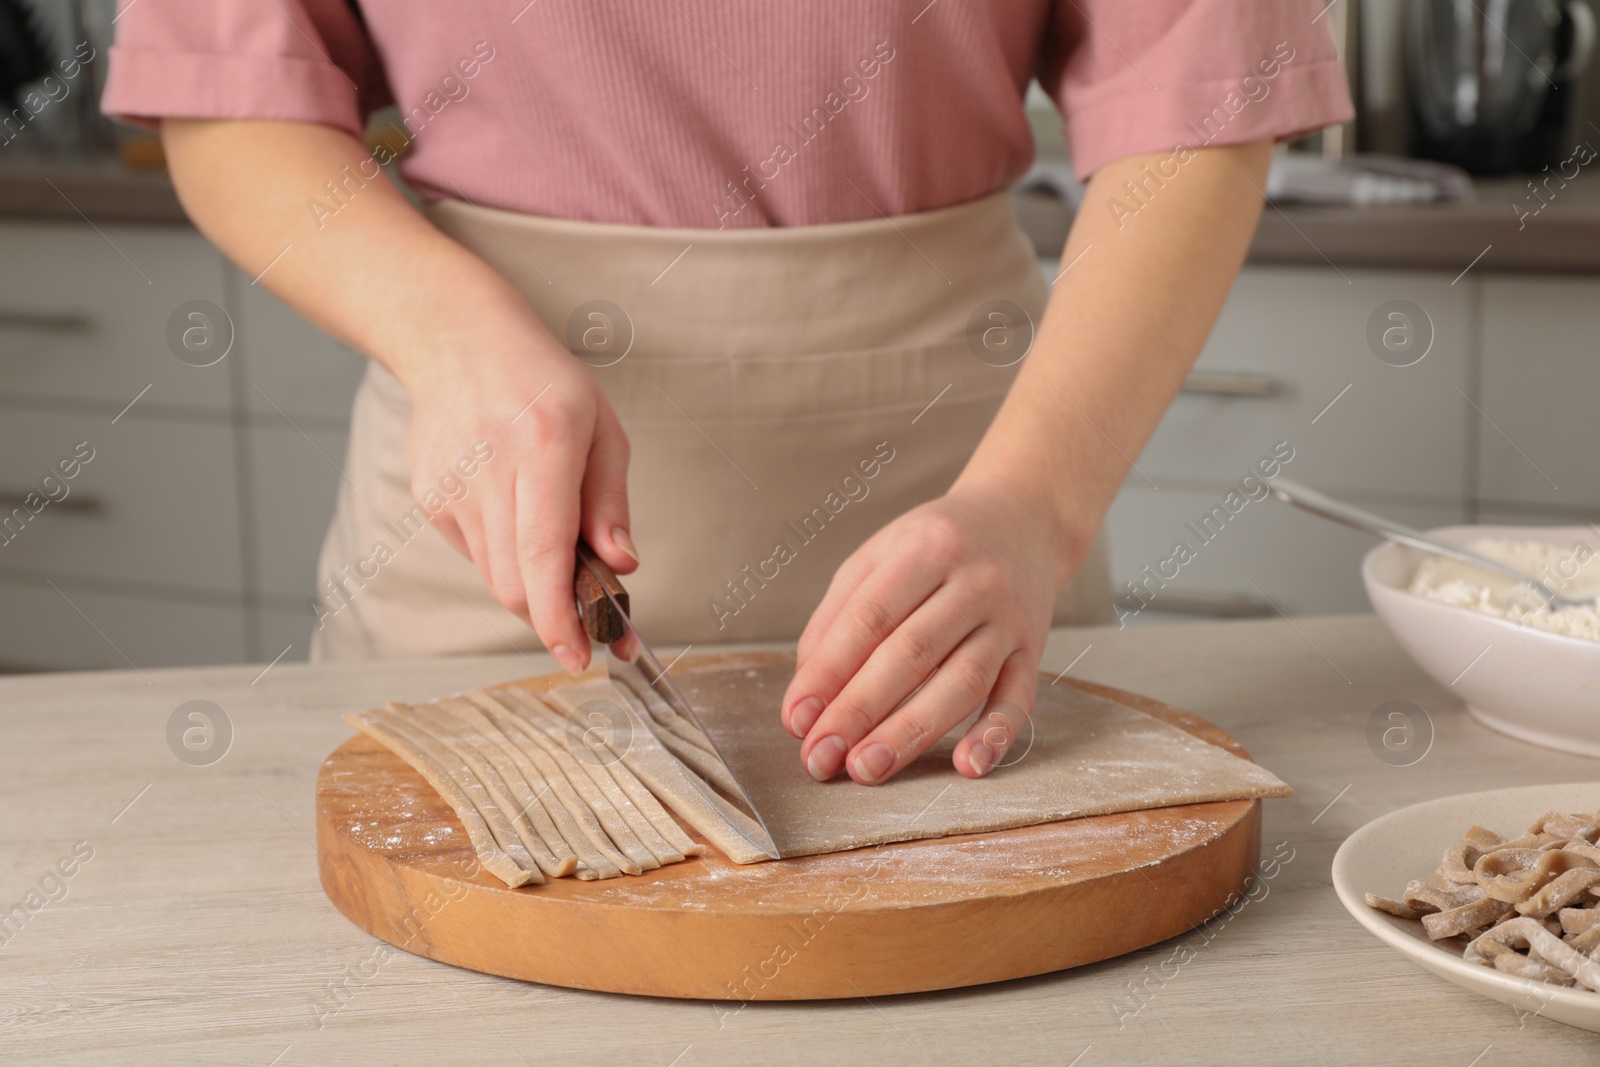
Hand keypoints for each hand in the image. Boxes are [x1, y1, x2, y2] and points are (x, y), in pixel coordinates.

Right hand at [399, 310, 636, 673]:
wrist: (457, 341)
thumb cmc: (543, 383)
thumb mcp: (602, 428)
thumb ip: (611, 502)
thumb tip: (622, 566)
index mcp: (542, 445)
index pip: (543, 552)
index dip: (560, 616)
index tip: (580, 656)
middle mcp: (490, 471)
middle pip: (517, 583)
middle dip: (557, 616)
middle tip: (596, 621)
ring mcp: (452, 489)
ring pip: (497, 578)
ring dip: (536, 587)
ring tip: (563, 553)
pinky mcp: (432, 502)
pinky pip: (479, 556)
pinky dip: (509, 557)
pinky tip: (518, 514)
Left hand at [780, 482, 1071, 785]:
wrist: (1025, 519)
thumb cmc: (938, 544)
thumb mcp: (881, 554)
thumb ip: (839, 614)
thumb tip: (808, 688)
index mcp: (926, 548)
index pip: (870, 617)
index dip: (829, 670)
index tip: (797, 717)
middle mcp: (974, 582)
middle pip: (912, 654)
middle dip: (860, 711)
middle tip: (822, 757)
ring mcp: (1009, 619)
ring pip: (962, 683)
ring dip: (912, 732)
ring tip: (867, 768)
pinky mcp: (1033, 651)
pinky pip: (1019, 698)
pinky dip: (995, 735)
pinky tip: (968, 766)